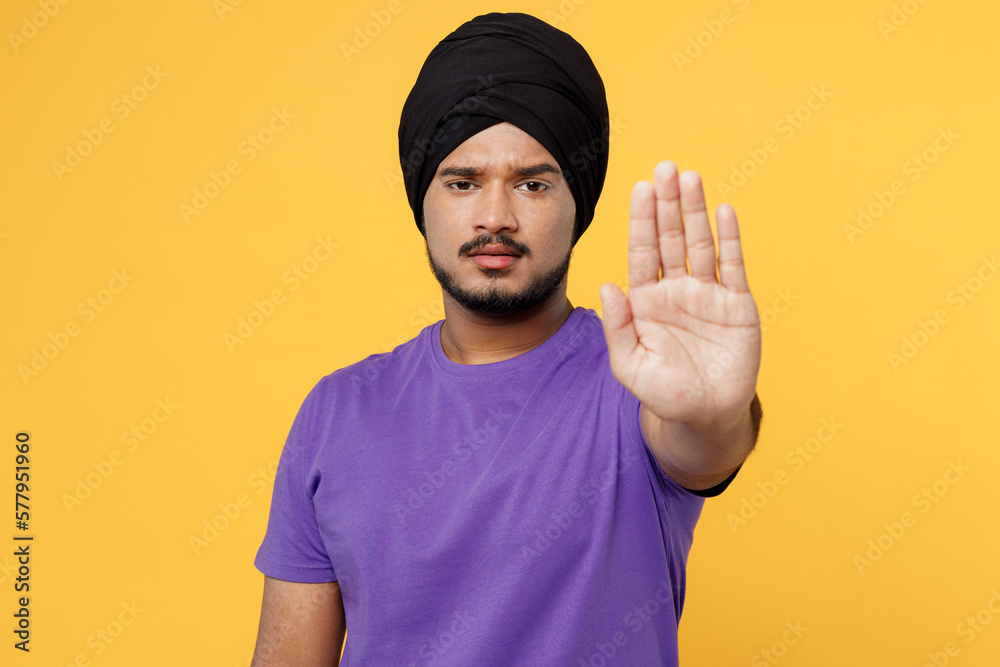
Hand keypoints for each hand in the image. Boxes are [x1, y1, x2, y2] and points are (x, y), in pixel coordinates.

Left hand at [599, 161, 760, 425]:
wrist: (706, 416)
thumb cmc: (664, 394)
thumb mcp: (631, 366)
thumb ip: (618, 326)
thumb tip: (608, 284)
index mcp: (647, 301)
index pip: (642, 252)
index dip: (642, 220)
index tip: (640, 188)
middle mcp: (676, 290)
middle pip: (670, 238)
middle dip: (667, 204)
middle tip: (665, 167)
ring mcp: (707, 294)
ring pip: (700, 244)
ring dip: (695, 211)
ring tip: (690, 178)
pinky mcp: (737, 304)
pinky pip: (732, 266)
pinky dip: (728, 239)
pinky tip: (722, 212)